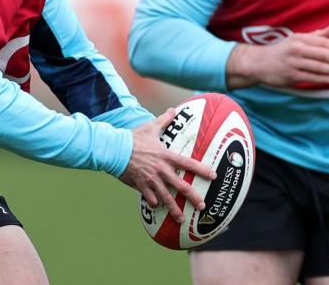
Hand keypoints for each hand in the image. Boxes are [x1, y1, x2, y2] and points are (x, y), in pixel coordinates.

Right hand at [118, 108, 216, 222]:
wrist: (115, 149)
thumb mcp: (150, 127)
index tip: (213, 176)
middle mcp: (162, 170)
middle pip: (181, 186)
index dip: (202, 170)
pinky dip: (154, 203)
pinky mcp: (141, 186)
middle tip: (202, 206)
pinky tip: (157, 207)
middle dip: (193, 197)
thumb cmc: (133, 138)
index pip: (189, 164)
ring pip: (166, 197)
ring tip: (181, 219)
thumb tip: (173, 110)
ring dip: (174, 209)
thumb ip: (164, 120)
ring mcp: (151, 179)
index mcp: (166, 155)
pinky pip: (150, 198)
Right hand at [226, 24, 328, 89]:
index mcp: (299, 39)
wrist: (259, 63)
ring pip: (319, 67)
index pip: (323, 42)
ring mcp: (293, 63)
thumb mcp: (297, 39)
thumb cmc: (282, 50)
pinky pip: (313, 78)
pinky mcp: (291, 76)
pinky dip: (326, 79)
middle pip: (323, 55)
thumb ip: (316, 35)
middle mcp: (296, 50)